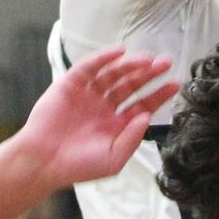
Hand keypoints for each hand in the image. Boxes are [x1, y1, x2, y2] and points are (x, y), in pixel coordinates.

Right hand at [16, 47, 179, 187]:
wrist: (43, 163)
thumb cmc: (78, 167)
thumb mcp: (114, 159)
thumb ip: (133, 138)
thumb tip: (147, 115)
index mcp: (117, 123)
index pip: (143, 103)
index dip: (159, 93)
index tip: (175, 83)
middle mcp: (105, 106)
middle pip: (131, 84)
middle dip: (149, 74)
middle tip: (165, 63)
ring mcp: (88, 94)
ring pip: (114, 74)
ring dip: (131, 64)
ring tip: (147, 60)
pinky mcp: (70, 84)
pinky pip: (90, 67)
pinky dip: (104, 57)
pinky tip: (120, 52)